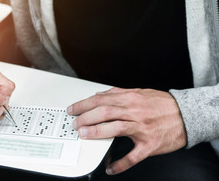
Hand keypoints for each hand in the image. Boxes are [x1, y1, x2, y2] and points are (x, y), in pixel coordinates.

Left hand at [67, 87, 186, 174]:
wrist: (186, 115)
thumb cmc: (162, 104)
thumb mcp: (139, 92)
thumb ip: (118, 93)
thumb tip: (100, 95)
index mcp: (130, 98)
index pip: (101, 100)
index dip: (83, 104)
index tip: (73, 109)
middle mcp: (135, 112)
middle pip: (104, 112)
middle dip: (85, 118)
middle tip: (75, 124)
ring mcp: (142, 129)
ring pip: (115, 129)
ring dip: (96, 132)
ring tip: (84, 135)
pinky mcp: (150, 145)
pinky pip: (133, 156)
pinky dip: (120, 163)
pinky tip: (110, 167)